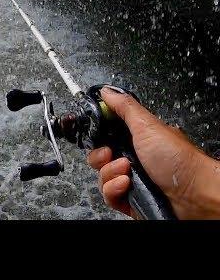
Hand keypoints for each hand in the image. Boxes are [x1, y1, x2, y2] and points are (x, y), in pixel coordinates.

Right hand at [87, 86, 219, 218]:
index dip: (97, 137)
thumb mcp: (148, 126)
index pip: (104, 136)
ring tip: (127, 172)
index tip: (99, 137)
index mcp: (135, 139)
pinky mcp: (129, 199)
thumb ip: (125, 107)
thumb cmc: (179, 159)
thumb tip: (107, 92)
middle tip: (111, 154)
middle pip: (98, 157)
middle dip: (101, 157)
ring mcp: (130, 179)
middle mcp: (132, 159)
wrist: (194, 194)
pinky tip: (127, 185)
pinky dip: (114, 190)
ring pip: (101, 176)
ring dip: (110, 173)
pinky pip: (108, 195)